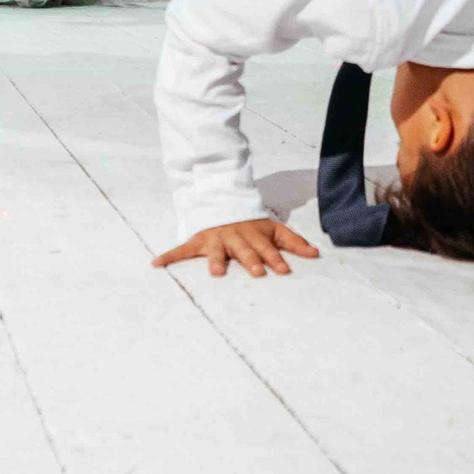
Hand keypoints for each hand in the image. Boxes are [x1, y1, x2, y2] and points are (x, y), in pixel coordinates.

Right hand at [152, 217, 317, 277]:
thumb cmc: (250, 223)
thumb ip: (295, 241)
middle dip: (251, 260)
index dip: (276, 258)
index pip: (268, 248)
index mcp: (254, 235)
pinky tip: (156, 264)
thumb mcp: (273, 228)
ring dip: (217, 261)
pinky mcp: (198, 241)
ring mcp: (215, 239)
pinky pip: (181, 249)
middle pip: (244, 250)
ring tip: (217, 273)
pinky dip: (168, 256)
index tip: (284, 270)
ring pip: (216, 251)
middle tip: (257, 272)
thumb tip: (317, 254)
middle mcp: (235, 237)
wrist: (222, 201)